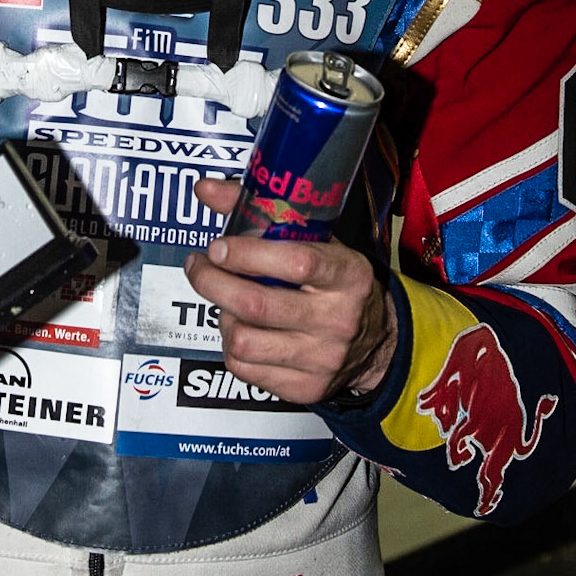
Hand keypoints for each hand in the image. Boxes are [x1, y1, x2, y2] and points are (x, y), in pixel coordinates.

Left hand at [184, 178, 395, 406]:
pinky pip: (245, 369)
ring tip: (225, 301)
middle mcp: (338, 319)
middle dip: (212, 282)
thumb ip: (263, 213)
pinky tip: (240, 328)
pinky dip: (231, 346)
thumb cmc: (336, 282)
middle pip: (257, 305)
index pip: (296, 263)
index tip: (218, 246)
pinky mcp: (305, 388)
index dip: (247, 254)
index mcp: (348, 275)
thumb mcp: (317, 242)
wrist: (378, 342)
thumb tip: (205, 188)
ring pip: (244, 341)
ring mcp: (322, 359)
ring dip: (221, 316)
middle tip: (198, 266)